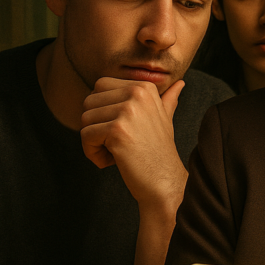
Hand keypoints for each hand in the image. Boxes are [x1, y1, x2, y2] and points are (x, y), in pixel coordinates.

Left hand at [80, 78, 186, 215]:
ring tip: (114, 153)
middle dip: (94, 125)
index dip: (102, 110)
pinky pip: (86, 136)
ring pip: (85, 119)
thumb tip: (180, 82)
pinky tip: (110, 161)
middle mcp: (137, 93)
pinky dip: (92, 153)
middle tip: (113, 143)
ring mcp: (128, 110)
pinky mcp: (117, 130)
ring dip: (93, 141)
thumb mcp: (164, 119)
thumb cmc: (159, 152)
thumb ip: (167, 100)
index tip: (119, 130)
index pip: (100, 86)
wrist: (164, 181)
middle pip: (89, 101)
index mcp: (145, 86)